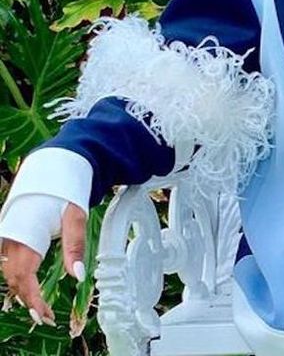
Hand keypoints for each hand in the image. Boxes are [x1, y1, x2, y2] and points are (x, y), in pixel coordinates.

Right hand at [0, 202, 87, 325]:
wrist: (53, 166)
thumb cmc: (65, 190)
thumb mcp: (76, 216)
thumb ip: (75, 245)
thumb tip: (78, 276)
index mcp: (25, 235)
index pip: (24, 277)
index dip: (32, 298)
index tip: (44, 314)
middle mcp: (10, 237)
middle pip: (14, 278)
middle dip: (28, 299)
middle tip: (46, 316)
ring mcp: (7, 234)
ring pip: (8, 271)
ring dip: (22, 290)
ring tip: (39, 306)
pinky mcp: (9, 233)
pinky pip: (7, 261)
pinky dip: (17, 276)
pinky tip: (28, 285)